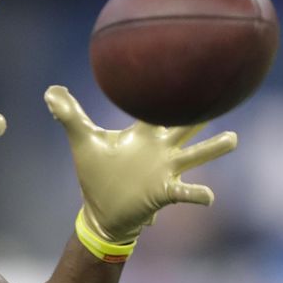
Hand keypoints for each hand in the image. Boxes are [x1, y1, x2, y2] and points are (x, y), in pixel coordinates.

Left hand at [45, 85, 237, 241]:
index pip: (160, 107)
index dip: (173, 91)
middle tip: (225, 94)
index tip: (189, 70)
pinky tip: (209, 196)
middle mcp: (160, 149)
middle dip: (202, 113)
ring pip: (194, 156)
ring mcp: (165, 171)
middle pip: (186, 127)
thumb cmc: (96, 175)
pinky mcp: (163, 192)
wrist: (101, 211)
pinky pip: (185, 192)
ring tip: (232, 139)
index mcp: (143, 135)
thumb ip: (69, 115)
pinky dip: (197, 194)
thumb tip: (50, 91)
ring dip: (212, 149)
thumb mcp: (83, 141)